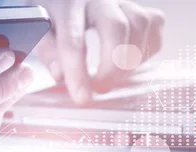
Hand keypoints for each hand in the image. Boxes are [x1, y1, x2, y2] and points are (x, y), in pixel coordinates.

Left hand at [32, 0, 164, 102]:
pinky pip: (155, 25)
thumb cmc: (53, 16)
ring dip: (132, 60)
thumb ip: (48, 51)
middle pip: (117, 28)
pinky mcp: (140, 7)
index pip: (73, 40)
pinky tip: (131, 62)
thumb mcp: (40, 31)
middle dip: (113, 66)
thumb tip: (61, 75)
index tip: (82, 98)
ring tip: (115, 77)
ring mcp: (122, 1)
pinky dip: (147, 49)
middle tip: (102, 89)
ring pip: (140, 24)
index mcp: (67, 4)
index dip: (79, 73)